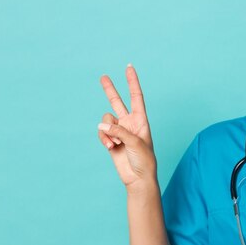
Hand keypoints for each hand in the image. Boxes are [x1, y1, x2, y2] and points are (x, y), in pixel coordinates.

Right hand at [97, 64, 156, 191]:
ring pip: (105, 121)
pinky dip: (103, 139)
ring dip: (107, 131)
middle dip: (110, 90)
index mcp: (141, 120)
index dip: (132, 82)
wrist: (138, 178)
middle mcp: (129, 123)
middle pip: (118, 102)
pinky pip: (101, 133)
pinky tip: (110, 147)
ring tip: (114, 143)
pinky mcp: (110, 140)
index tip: (129, 67)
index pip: (136, 96)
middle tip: (103, 76)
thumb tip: (101, 126)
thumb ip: (118, 131)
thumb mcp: (135, 142)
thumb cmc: (144, 159)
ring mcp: (119, 131)